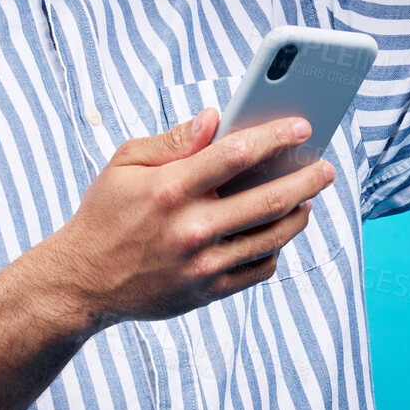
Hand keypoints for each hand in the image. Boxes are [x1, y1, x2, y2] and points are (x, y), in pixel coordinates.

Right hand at [42, 108, 336, 329]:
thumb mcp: (124, 163)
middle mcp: (190, 227)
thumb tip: (215, 117)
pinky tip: (277, 231)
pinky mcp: (207, 292)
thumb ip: (172, 140)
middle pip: (268, 198)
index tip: (302, 126)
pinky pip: (259, 268)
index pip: (236, 154)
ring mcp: (202, 264)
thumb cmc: (106, 212)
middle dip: (306, 178)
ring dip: (299, 214)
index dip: (275, 137)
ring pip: (272, 236)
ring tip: (309, 198)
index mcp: (170, 188)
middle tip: (326, 167)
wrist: (83, 281)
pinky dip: (275, 248)